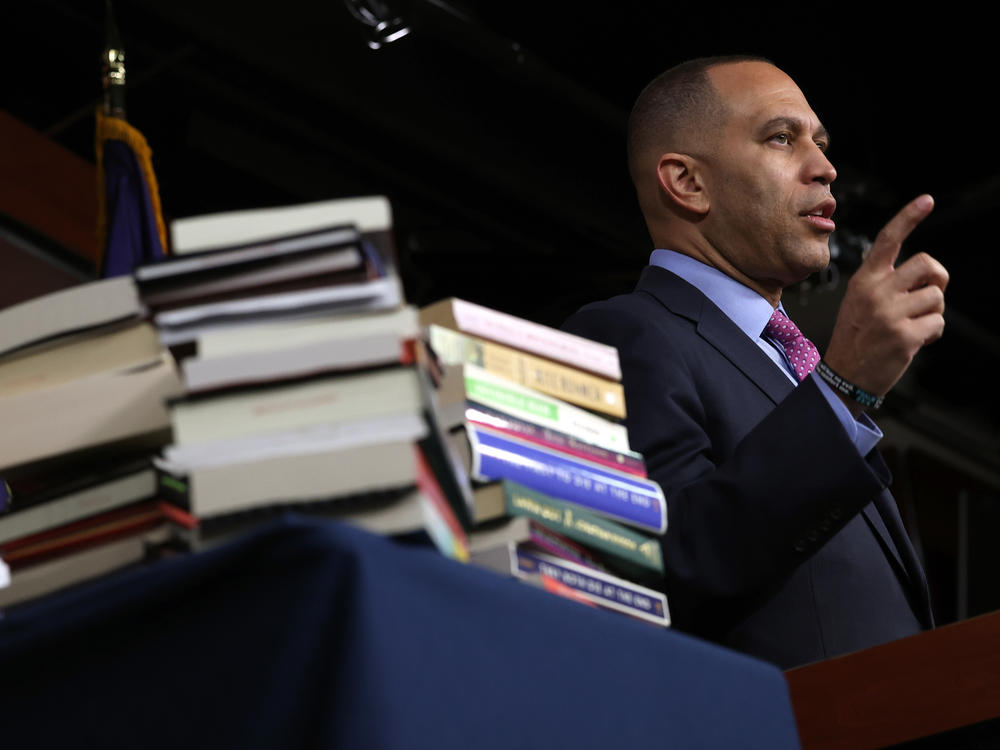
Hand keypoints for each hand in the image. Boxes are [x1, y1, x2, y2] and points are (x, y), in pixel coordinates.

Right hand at [824, 194, 947, 411]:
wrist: (844, 376)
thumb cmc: (857, 337)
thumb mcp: (860, 301)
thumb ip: (886, 283)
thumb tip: (926, 275)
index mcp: (864, 280)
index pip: (887, 240)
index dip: (909, 217)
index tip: (927, 200)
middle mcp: (875, 292)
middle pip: (927, 265)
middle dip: (937, 280)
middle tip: (928, 295)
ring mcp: (889, 314)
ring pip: (937, 297)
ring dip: (933, 312)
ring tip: (912, 325)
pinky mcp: (904, 336)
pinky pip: (938, 323)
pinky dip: (932, 334)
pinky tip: (913, 341)